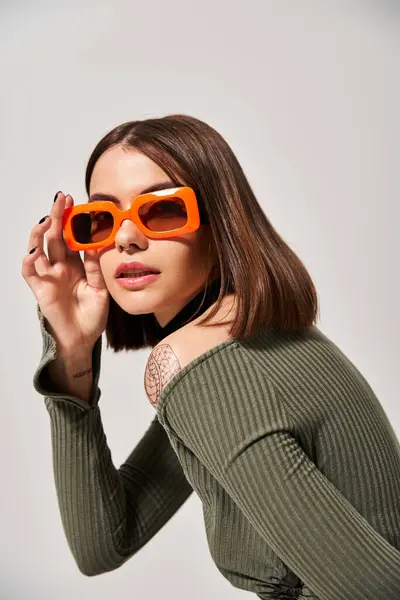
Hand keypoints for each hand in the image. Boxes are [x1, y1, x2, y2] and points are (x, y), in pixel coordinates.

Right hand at [21, 191, 109, 352]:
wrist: (84, 339)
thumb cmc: (92, 315)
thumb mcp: (100, 288)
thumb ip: (96, 267)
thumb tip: (97, 242)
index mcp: (76, 265)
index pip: (72, 237)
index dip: (73, 221)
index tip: (78, 203)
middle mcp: (60, 267)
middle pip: (55, 237)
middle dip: (57, 216)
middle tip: (61, 198)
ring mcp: (48, 276)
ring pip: (38, 248)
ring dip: (41, 232)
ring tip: (49, 217)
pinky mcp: (40, 289)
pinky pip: (29, 271)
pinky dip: (29, 259)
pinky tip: (35, 248)